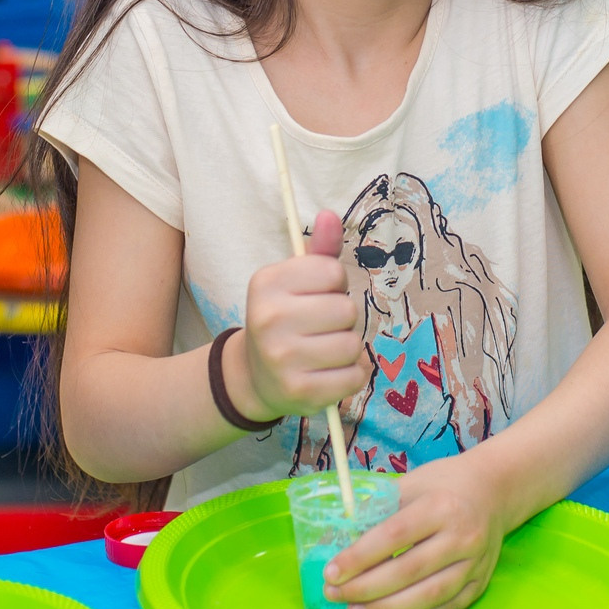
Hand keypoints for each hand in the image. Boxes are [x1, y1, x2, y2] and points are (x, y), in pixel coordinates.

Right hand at [234, 210, 362, 421]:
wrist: (254, 376)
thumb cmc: (285, 319)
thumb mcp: (295, 281)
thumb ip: (318, 251)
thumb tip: (330, 215)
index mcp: (266, 283)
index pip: (333, 272)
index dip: (334, 284)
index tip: (316, 295)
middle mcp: (268, 319)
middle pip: (346, 310)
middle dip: (343, 319)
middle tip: (321, 328)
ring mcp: (281, 359)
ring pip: (353, 345)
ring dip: (349, 349)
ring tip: (325, 351)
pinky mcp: (299, 393)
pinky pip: (354, 377)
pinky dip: (352, 375)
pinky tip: (330, 373)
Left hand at [327, 453, 512, 608]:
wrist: (495, 490)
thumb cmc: (445, 484)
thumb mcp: (412, 483)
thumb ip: (378, 509)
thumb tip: (338, 540)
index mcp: (442, 505)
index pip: (394, 536)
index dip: (359, 557)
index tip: (330, 572)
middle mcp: (462, 536)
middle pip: (408, 571)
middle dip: (365, 588)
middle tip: (333, 595)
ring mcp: (475, 564)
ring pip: (427, 596)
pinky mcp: (481, 583)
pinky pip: (444, 608)